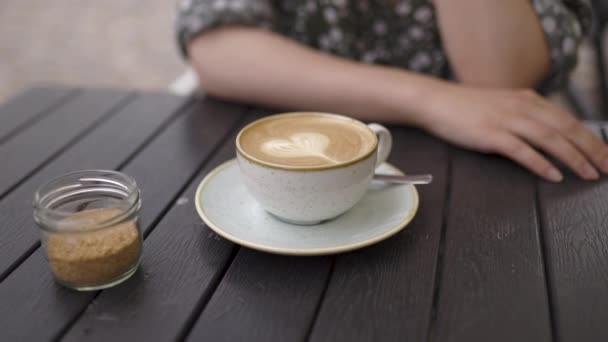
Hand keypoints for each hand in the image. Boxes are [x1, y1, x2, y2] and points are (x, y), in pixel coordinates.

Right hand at [421, 85, 607, 181]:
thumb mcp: (501, 106)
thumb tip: (544, 136)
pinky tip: (554, 175)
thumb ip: (523, 116)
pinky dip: (541, 163)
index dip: (591, 138)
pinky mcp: (491, 134)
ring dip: (573, 158)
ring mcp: (507, 120)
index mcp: (528, 100)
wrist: (435, 102)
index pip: (568, 119)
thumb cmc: (465, 107)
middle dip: (592, 149)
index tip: (605, 154)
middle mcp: (522, 107)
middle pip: (566, 129)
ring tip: (589, 173)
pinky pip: (522, 150)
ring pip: (550, 139)